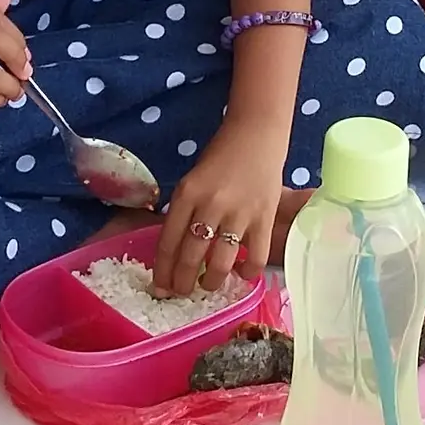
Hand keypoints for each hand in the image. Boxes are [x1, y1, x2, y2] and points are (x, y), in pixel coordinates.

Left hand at [154, 124, 286, 294]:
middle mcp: (210, 205)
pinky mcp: (265, 218)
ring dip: (210, 282)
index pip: (168, 242)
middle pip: (190, 257)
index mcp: (186, 194)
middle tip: (180, 292)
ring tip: (207, 285)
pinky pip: (255, 257)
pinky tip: (240, 273)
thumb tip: (177, 250)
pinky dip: (246, 272)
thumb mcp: (192, 180)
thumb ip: (184, 211)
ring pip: (219, 263)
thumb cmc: (221, 155)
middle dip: (182, 283)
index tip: (160, 286)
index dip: (162, 271)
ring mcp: (239, 213)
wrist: (257, 133)